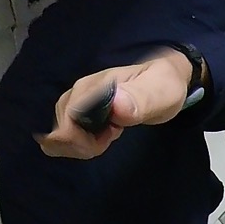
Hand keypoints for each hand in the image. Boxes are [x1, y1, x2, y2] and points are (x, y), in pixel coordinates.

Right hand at [36, 51, 191, 158]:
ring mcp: (78, 102)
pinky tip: (101, 139)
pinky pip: (66, 133)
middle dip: (80, 145)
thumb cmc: (163, 84)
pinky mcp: (81, 111)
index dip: (79, 138)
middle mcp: (80, 93)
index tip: (107, 139)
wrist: (164, 78)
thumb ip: (140, 98)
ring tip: (108, 139)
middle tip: (110, 140)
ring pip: (60, 133)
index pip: (68, 118)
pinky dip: (79, 143)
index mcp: (95, 86)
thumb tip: (117, 106)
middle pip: (60, 128)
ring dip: (80, 145)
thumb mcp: (160, 91)